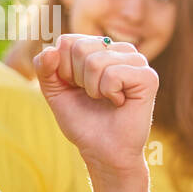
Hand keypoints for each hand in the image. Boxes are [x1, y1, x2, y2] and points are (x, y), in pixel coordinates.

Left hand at [34, 34, 157, 174]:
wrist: (102, 150)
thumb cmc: (82, 120)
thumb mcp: (55, 91)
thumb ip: (44, 68)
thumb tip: (51, 49)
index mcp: (100, 47)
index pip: (67, 41)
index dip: (63, 70)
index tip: (76, 88)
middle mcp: (120, 49)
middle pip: (80, 48)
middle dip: (77, 79)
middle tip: (92, 96)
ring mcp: (137, 60)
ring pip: (95, 61)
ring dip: (93, 89)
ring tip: (106, 100)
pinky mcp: (148, 77)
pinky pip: (113, 74)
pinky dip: (108, 93)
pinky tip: (119, 102)